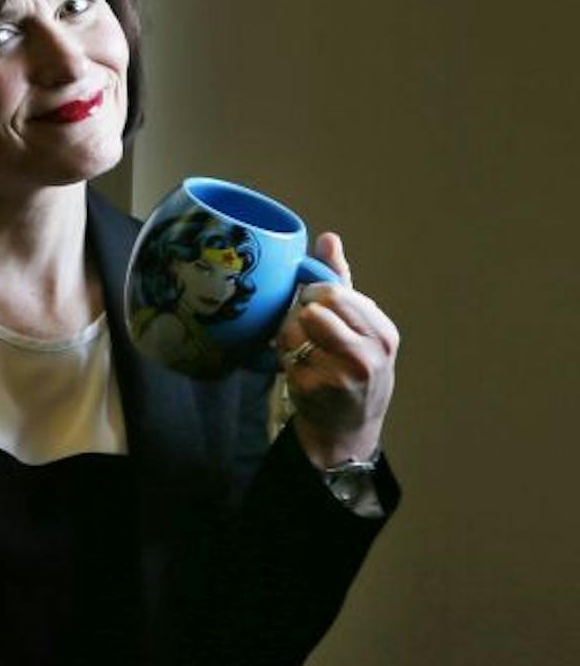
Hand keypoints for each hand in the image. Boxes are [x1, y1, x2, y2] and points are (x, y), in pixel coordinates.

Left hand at [276, 233, 397, 465]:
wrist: (348, 427)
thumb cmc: (353, 367)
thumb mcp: (360, 326)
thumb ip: (342, 281)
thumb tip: (328, 238)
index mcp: (383, 333)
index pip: (337, 294)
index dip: (316, 293)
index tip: (315, 303)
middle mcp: (368, 355)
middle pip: (313, 309)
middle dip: (301, 313)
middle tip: (306, 327)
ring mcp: (340, 375)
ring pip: (293, 330)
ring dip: (288, 335)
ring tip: (302, 348)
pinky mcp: (312, 389)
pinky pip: (282, 354)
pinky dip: (282, 356)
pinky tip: (297, 368)